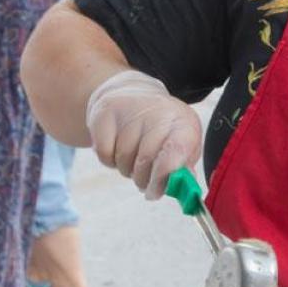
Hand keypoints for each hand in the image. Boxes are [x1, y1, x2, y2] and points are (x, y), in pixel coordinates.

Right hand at [85, 69, 201, 199]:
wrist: (131, 97)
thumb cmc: (161, 129)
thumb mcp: (181, 144)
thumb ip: (183, 167)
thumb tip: (180, 185)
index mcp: (183, 122)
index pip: (178, 149)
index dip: (166, 173)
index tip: (157, 189)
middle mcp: (158, 111)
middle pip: (146, 159)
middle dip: (144, 179)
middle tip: (145, 178)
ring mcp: (130, 109)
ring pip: (124, 159)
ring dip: (127, 169)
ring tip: (133, 155)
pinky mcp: (105, 112)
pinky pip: (104, 155)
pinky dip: (110, 161)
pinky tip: (117, 146)